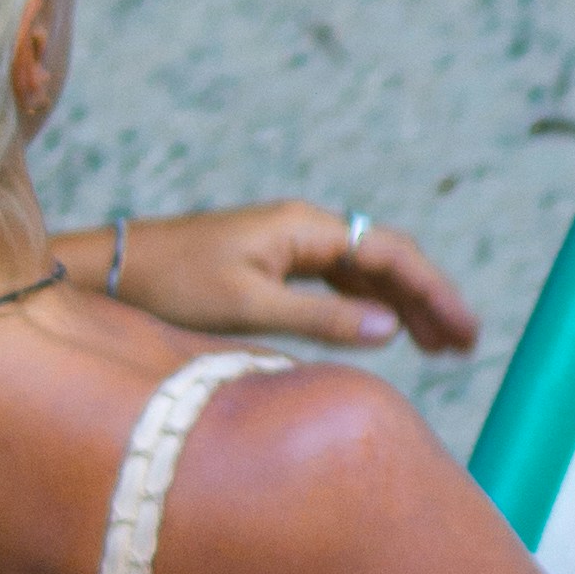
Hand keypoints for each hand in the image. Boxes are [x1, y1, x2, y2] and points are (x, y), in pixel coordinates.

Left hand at [111, 201, 479, 359]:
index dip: (433, 291)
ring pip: (365, 271)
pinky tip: (386, 330)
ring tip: (441, 345)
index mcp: (302, 228)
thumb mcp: (247, 307)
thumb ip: (322, 319)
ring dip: (404, 304)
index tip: (465, 329)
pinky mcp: (272, 264)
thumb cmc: (168, 285)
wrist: (107, 270)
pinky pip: (339, 282)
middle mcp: (302, 228)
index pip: (388, 253)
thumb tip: (390, 329)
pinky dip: (369, 306)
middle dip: (430, 298)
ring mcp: (288, 245)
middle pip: (385, 258)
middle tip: (467, 343)